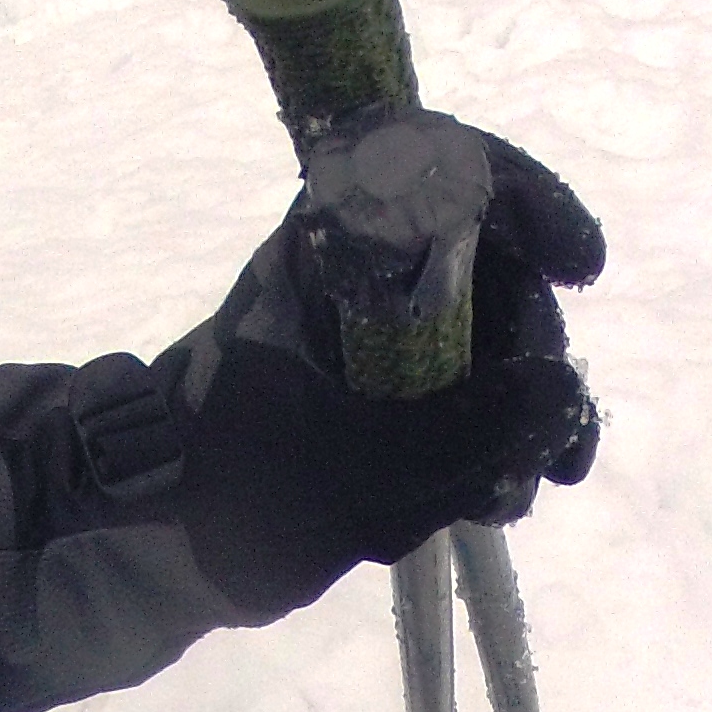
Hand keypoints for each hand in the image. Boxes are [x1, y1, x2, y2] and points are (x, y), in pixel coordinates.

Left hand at [0, 126, 605, 711]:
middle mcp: (352, 272)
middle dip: (535, 351)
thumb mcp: (358, 475)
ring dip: (518, 410)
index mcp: (334, 247)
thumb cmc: (225, 493)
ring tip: (520, 491)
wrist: (129, 548)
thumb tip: (562, 396)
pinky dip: (483, 439)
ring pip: (477, 339)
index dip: (531, 201)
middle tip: (552, 445)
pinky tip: (489, 500)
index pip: (452, 164)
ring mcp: (358, 335)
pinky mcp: (360, 394)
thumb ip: (468, 434)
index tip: (582, 269)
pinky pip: (448, 391)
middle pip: (486, 266)